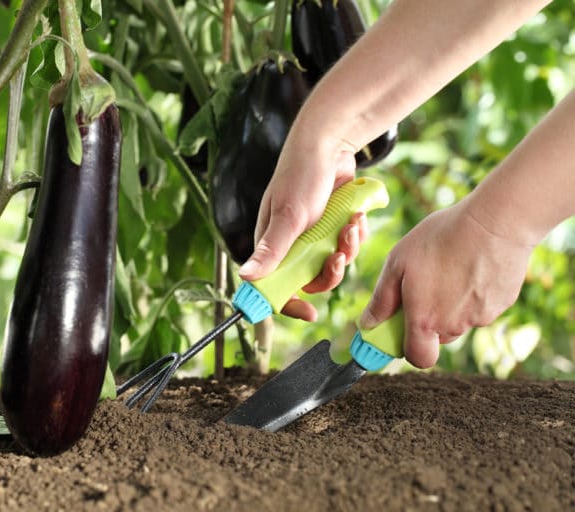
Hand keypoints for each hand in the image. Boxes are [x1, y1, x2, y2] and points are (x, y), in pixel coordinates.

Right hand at [238, 126, 363, 320]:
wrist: (330, 145)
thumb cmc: (301, 176)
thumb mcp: (289, 216)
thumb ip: (271, 250)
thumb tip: (245, 277)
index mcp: (272, 245)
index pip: (273, 286)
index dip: (288, 302)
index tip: (308, 313)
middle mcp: (290, 245)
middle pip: (311, 280)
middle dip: (330, 271)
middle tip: (339, 255)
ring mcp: (312, 237)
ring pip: (333, 264)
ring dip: (347, 249)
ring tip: (350, 226)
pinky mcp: (331, 227)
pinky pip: (346, 246)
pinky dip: (354, 235)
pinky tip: (356, 217)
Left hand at [359, 200, 532, 367]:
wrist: (496, 221)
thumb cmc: (440, 238)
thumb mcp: (398, 263)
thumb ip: (381, 299)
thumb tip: (368, 324)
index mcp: (426, 320)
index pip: (418, 358)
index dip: (407, 348)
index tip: (401, 328)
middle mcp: (455, 326)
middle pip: (437, 337)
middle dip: (428, 319)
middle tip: (425, 285)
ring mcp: (482, 316)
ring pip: (460, 320)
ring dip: (451, 305)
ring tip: (450, 267)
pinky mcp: (503, 303)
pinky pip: (481, 306)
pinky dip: (473, 292)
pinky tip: (471, 264)